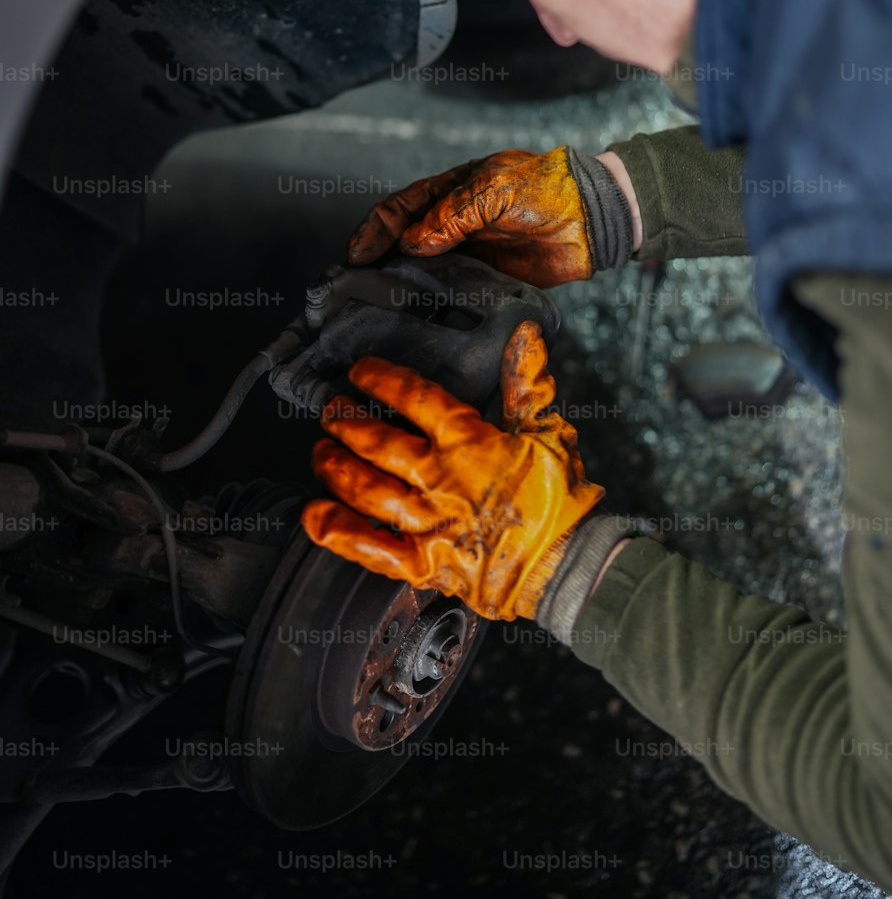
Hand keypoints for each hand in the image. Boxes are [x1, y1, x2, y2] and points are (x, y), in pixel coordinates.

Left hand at [301, 319, 604, 620]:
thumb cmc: (561, 498)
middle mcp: (440, 477)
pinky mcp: (424, 564)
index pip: (415, 398)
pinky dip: (338, 532)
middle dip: (346, 424)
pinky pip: (370, 548)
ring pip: (366, 490)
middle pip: (377, 443)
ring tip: (320, 453)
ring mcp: (428, 522)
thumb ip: (528, 383)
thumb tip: (526, 334)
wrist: (570, 564)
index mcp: (469, 440)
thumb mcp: (549, 431)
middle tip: (330, 412)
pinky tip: (314, 516)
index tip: (360, 372)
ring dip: (336, 469)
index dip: (381, 380)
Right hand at [347, 145, 632, 287]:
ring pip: (425, 269)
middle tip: (353, 287)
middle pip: (405, 241)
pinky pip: (453, 291)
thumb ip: (453, 216)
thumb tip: (412, 243)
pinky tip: (419, 319)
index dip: (374, 229)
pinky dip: (434, 303)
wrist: (593, 220)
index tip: (354, 255)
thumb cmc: (547, 191)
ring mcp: (472, 250)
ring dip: (402, 284)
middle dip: (378, 260)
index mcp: (453, 190)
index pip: (400, 208)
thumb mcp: (495, 192)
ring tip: (375, 307)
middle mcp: (456, 222)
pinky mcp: (489, 277)